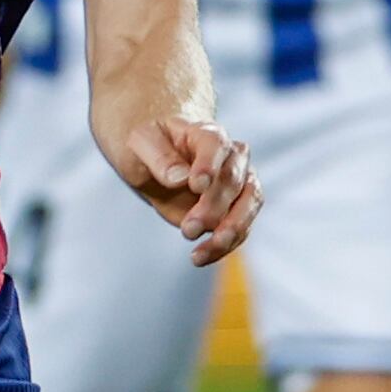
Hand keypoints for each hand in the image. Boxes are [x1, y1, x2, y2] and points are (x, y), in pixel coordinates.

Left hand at [120, 114, 258, 264]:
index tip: (196, 186)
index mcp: (206, 134)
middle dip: (213, 208)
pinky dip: (223, 246)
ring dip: (229, 231)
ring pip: (249, 205)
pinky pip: (241, 228)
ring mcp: (240, 182)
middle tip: (187, 229)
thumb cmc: (151, 145)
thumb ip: (159, 157)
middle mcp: (232, 156)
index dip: (209, 165)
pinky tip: (199, 257)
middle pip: (233, 180)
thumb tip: (179, 178)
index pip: (215, 146)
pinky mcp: (238, 208)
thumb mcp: (141, 143)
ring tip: (200, 253)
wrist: (159, 159)